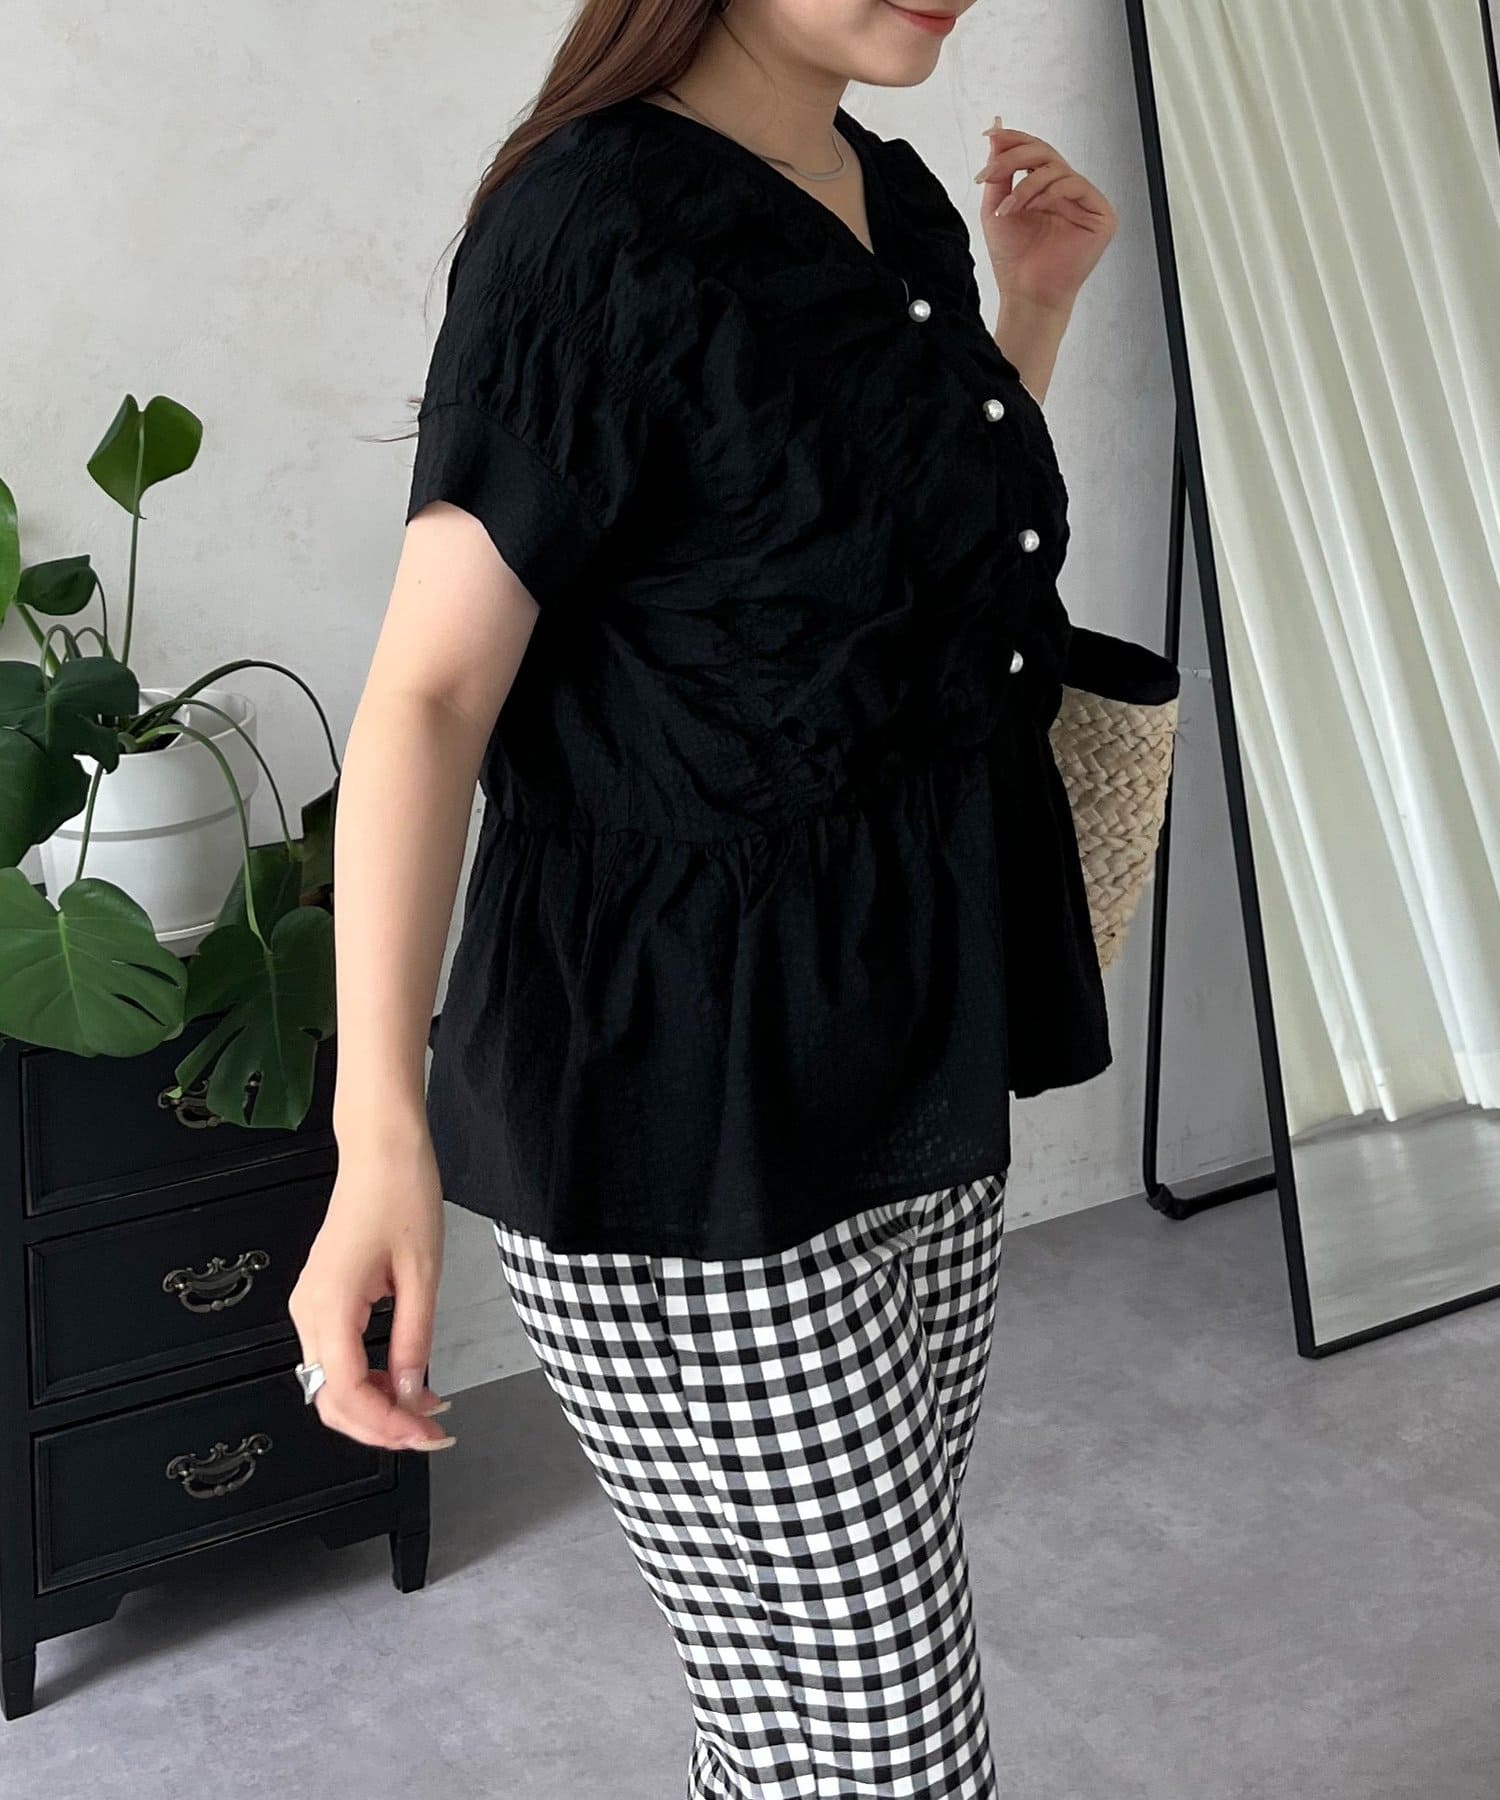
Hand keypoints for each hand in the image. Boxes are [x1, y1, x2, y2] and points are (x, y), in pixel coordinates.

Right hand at [287, 1138, 453, 1452]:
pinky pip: (336, 1358)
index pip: (346, 1393)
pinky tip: (405, 1382)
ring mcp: (310, 1306)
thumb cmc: (403, 1195)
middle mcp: (308, 1312)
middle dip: (380, 1427)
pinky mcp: (322, 1300)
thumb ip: (414, 1340)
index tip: (429, 1433)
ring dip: (376, 1407)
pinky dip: (368, 1381)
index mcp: (329, 1306)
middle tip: (433, 1432)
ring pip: (331, 1384)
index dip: (387, 1425)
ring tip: (426, 1411)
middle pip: (330, 1400)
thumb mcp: (422, 1275)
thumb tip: (412, 1396)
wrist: (381, 1149)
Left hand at [974, 116, 1117, 314]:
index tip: (990, 134)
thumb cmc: (1014, 261)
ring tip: (1007, 209)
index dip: (1013, 139)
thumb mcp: (995, 207)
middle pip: (1045, 153)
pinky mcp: (1101, 215)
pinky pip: (1076, 185)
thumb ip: (998, 172)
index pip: (1034, 153)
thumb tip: (996, 131)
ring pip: (1056, 168)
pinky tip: (1032, 209)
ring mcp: (1085, 202)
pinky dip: (1049, 193)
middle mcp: (1066, 192)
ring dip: (1025, 185)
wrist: (1025, 294)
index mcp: (1045, 189)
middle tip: (991, 173)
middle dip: (1014, 157)